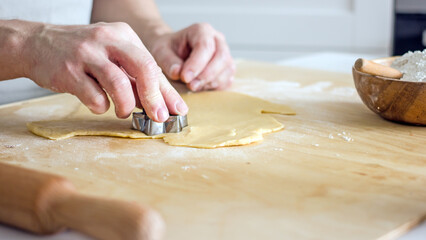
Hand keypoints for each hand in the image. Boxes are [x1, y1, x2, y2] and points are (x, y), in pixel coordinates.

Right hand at [23, 22, 187, 121]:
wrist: (36, 43)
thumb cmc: (82, 53)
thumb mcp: (112, 55)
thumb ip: (134, 77)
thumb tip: (161, 104)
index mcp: (124, 35)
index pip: (152, 65)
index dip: (167, 91)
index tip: (178, 110)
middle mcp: (107, 39)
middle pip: (143, 68)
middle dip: (154, 98)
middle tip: (158, 117)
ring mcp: (86, 53)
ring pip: (118, 84)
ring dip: (126, 105)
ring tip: (124, 112)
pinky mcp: (68, 70)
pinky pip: (93, 96)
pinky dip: (101, 106)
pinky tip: (100, 104)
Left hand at [149, 23, 234, 91]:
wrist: (174, 52)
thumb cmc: (168, 49)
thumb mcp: (161, 52)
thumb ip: (168, 61)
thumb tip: (177, 72)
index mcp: (201, 30)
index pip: (205, 46)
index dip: (197, 64)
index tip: (185, 77)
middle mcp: (217, 40)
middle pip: (221, 57)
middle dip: (206, 75)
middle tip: (191, 86)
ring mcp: (225, 53)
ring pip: (227, 70)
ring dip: (210, 82)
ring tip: (192, 86)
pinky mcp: (227, 68)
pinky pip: (228, 80)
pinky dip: (215, 86)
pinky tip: (201, 87)